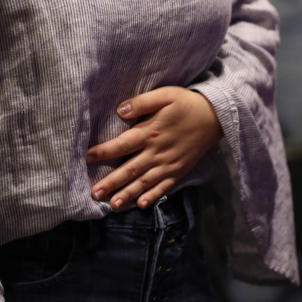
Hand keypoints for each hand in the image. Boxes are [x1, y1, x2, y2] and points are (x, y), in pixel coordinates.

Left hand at [87, 87, 220, 209]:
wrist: (215, 117)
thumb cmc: (186, 103)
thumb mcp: (165, 95)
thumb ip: (142, 102)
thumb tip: (120, 110)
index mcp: (150, 132)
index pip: (122, 144)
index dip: (104, 152)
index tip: (86, 158)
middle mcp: (157, 151)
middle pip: (130, 169)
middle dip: (111, 182)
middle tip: (94, 194)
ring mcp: (168, 164)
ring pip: (144, 182)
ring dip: (127, 194)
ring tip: (112, 206)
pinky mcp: (178, 171)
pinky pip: (163, 187)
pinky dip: (152, 196)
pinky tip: (141, 205)